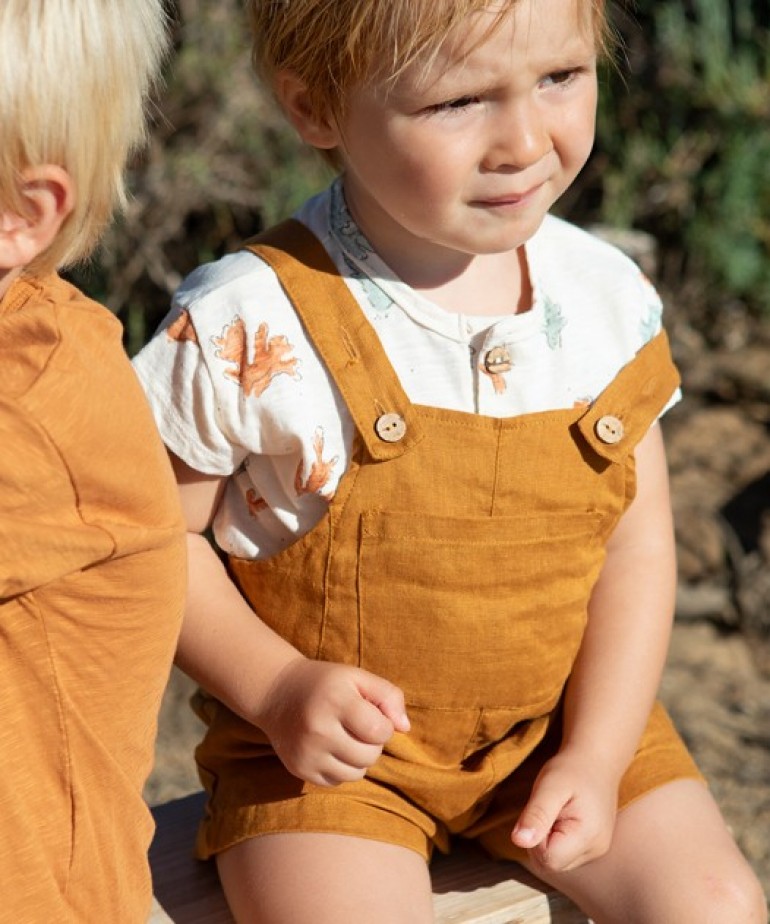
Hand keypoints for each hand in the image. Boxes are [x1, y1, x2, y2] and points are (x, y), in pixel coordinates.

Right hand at [256, 658, 409, 786]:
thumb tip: (405, 728)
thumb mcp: (357, 677)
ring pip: (356, 774)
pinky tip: (330, 747)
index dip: (384, 725)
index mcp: (335, 701)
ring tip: (346, 737)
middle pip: (370, 756)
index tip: (373, 714)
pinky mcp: (299, 769)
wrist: (276, 692)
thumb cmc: (326, 684)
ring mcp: (307, 753)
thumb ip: (388, 696)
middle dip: (373, 743)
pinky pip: (337, 781)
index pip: (379, 731)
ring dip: (359, 758)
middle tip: (358, 726)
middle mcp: (318, 730)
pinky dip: (341, 768)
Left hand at [511, 750, 618, 871]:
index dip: (535, 837)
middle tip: (548, 808)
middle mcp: (596, 850)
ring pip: (556, 860)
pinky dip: (555, 838)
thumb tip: (519, 842)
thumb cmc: (571, 769)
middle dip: (539, 838)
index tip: (543, 810)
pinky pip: (564, 853)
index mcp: (588, 837)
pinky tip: (562, 816)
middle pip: (551, 863)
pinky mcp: (592, 846)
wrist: (596, 759)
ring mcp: (596, 850)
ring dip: (546, 838)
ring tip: (556, 810)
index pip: (548, 859)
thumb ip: (536, 814)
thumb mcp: (549, 785)